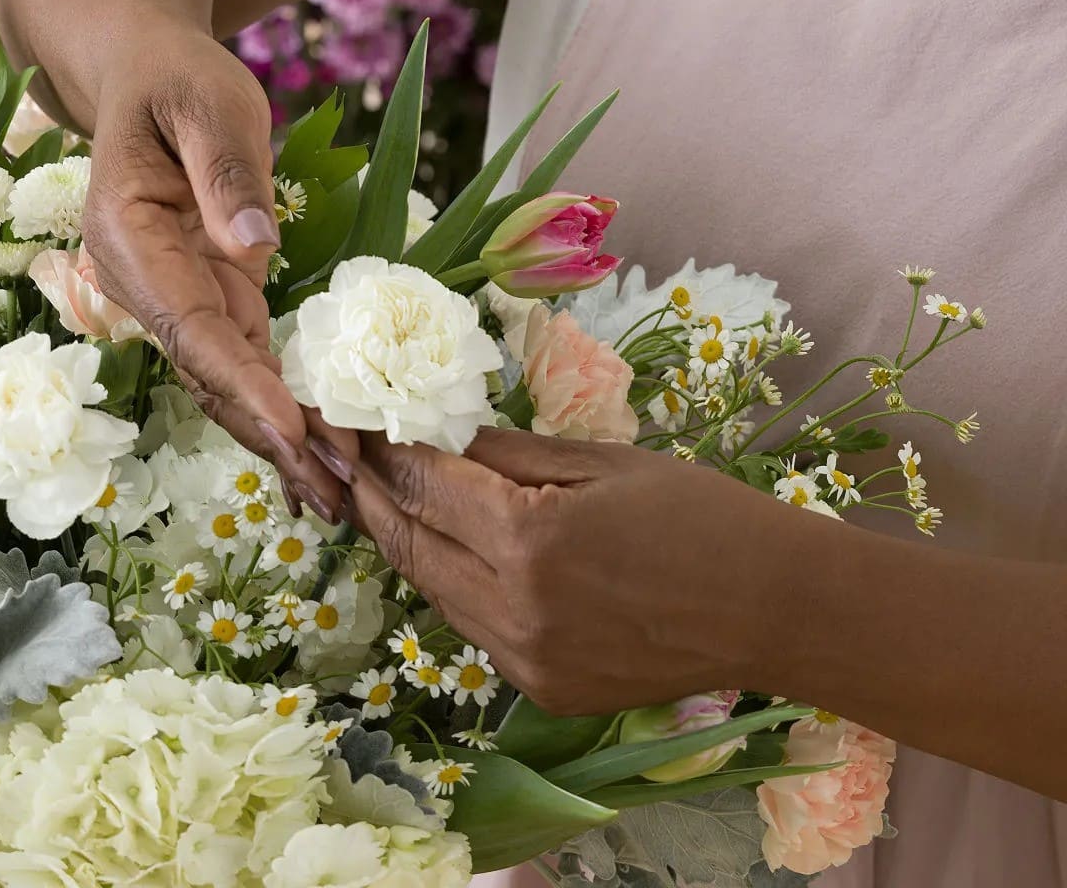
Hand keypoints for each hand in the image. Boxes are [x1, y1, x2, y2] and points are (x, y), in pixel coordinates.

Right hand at [82, 26, 349, 518]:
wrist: (147, 76)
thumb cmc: (176, 80)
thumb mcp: (208, 102)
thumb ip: (227, 171)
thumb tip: (257, 247)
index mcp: (130, 237)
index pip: (191, 325)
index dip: (242, 382)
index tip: (295, 430)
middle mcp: (146, 283)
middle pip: (209, 374)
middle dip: (270, 437)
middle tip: (333, 496)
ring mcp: (180, 296)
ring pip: (228, 381)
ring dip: (281, 439)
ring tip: (339, 497)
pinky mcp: (216, 295)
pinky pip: (248, 361)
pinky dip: (283, 406)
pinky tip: (322, 451)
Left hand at [349, 429, 823, 714]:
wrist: (770, 607)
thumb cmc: (694, 513)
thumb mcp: (600, 461)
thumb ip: (509, 454)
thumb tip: (439, 438)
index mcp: (529, 537)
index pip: (423, 487)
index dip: (381, 452)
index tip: (352, 423)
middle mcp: (512, 609)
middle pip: (410, 547)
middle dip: (370, 498)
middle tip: (345, 459)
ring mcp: (524, 661)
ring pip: (434, 593)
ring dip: (407, 543)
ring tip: (386, 498)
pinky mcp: (542, 691)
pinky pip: (475, 629)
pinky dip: (453, 586)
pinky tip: (453, 553)